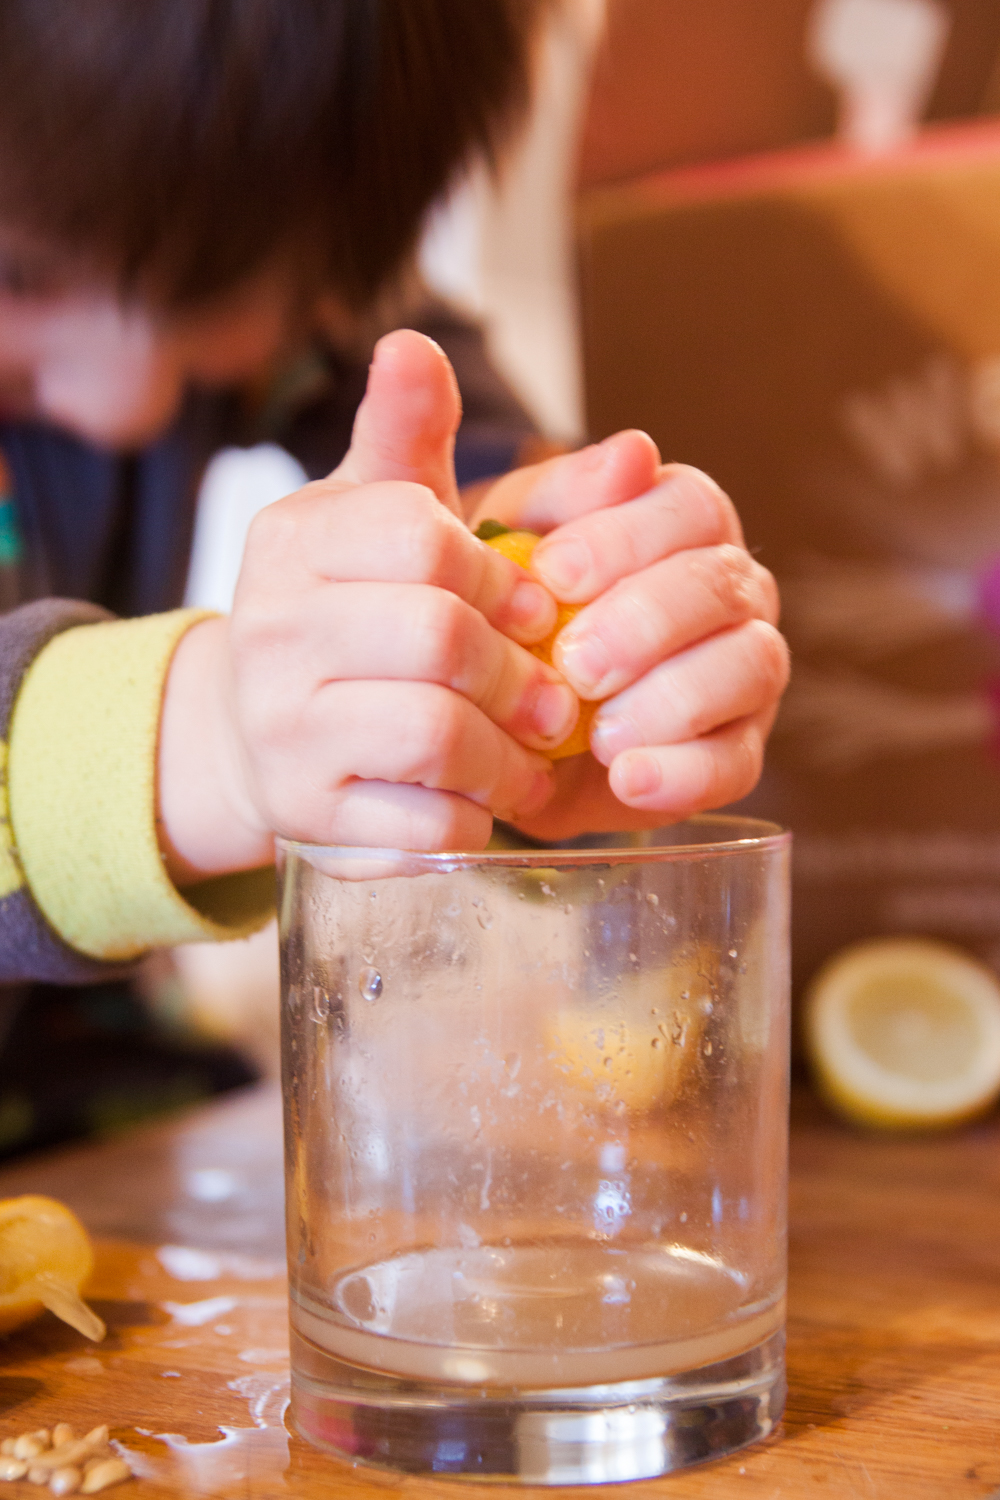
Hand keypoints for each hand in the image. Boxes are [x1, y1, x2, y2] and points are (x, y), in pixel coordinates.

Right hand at [157, 331, 579, 878]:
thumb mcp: (368, 514)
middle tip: (556, 700)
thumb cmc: (344, 612)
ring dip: (510, 751)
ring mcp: (279, 728)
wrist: (254, 733)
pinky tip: (481, 799)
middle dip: (521, 673)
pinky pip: (421, 821)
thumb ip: (406, 434)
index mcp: (292, 540)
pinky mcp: (303, 814)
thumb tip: (417, 341)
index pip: (421, 536)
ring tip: (533, 753)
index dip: (503, 579)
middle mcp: (269, 629)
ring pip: (437, 732)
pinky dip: (473, 814)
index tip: (538, 613)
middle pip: (439, 636)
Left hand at [467, 436, 788, 840]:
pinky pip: (738, 760)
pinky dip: (684, 770)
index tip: (551, 574)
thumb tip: (525, 404)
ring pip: (750, 664)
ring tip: (597, 731)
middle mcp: (724, 586)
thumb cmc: (476, 611)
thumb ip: (465, 461)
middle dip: (647, 621)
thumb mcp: (451, 534)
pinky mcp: (732, 752)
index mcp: (672, 518)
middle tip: (573, 662)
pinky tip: (624, 777)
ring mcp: (740, 670)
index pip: (686, 505)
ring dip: (672, 697)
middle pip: (722, 582)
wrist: (479, 729)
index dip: (624, 537)